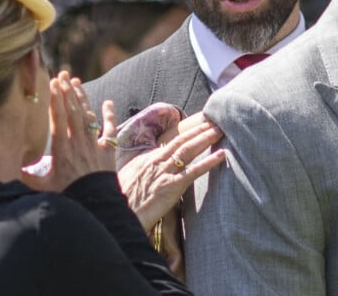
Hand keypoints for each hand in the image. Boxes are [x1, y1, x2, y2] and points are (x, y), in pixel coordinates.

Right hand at [22, 70, 117, 191]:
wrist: (96, 203)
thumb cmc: (68, 196)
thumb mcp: (44, 188)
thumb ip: (27, 177)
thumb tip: (12, 167)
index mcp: (62, 150)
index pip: (58, 119)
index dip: (56, 100)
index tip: (53, 84)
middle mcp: (79, 143)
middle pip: (73, 112)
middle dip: (67, 92)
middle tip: (63, 75)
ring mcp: (95, 144)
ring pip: (89, 117)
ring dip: (82, 99)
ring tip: (77, 82)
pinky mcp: (108, 149)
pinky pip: (110, 130)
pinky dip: (110, 115)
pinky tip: (108, 102)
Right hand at [118, 116, 224, 230]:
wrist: (115, 217)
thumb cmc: (121, 203)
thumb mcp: (129, 181)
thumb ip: (143, 172)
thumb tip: (151, 170)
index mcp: (148, 159)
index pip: (172, 141)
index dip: (187, 132)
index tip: (201, 124)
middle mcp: (156, 162)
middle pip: (182, 140)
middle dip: (199, 129)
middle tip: (215, 119)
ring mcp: (164, 173)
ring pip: (188, 150)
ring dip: (205, 138)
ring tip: (219, 129)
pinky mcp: (171, 187)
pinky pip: (193, 172)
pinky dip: (209, 162)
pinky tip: (221, 154)